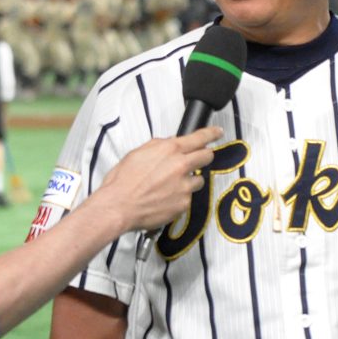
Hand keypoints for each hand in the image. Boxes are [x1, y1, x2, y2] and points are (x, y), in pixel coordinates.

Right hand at [95, 126, 220, 232]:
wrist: (119, 206)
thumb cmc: (123, 180)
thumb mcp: (138, 153)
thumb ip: (158, 146)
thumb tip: (169, 144)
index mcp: (169, 150)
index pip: (199, 138)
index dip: (211, 133)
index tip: (218, 132)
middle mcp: (181, 166)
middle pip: (206, 157)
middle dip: (204, 156)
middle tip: (198, 159)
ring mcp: (184, 186)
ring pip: (199, 180)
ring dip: (190, 180)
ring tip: (172, 186)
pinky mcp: (184, 204)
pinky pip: (188, 198)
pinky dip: (180, 197)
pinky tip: (165, 199)